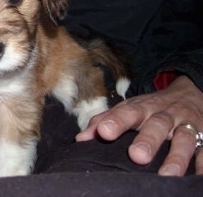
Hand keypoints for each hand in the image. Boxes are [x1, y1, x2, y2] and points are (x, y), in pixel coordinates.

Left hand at [76, 75, 202, 175]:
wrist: (190, 93)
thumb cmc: (151, 107)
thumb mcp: (129, 109)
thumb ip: (105, 121)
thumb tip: (80, 138)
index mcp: (143, 108)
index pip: (128, 112)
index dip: (116, 121)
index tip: (103, 132)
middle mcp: (164, 115)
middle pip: (156, 125)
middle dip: (147, 139)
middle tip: (136, 156)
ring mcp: (186, 125)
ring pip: (183, 138)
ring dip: (176, 156)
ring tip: (167, 175)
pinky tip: (199, 176)